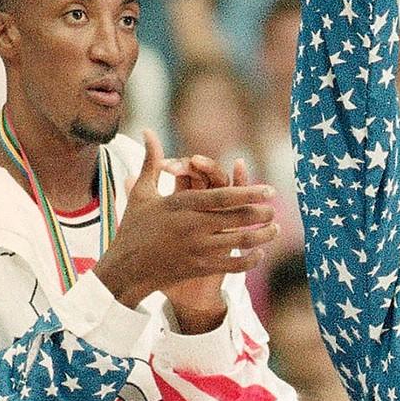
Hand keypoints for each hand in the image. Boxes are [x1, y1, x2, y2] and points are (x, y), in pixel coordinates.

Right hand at [94, 131, 279, 308]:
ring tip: (275, 229)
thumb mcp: (141, 193)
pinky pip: (232, 265)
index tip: (270, 189)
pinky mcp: (199, 268)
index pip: (222, 196)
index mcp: (180, 204)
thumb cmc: (133, 228)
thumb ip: (151, 162)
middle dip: (260, 213)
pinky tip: (260, 253)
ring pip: (239, 242)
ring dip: (262, 236)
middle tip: (274, 209)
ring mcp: (197, 249)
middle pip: (236, 217)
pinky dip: (250, 260)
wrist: (124, 270)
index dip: (249, 192)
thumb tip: (148, 131)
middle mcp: (192, 226)